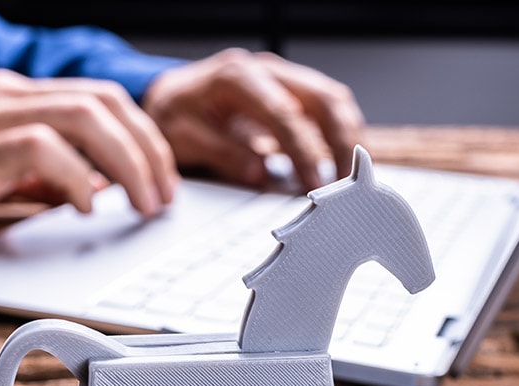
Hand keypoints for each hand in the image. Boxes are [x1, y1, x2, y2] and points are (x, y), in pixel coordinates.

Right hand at [0, 69, 177, 244]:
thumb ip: (44, 176)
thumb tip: (93, 191)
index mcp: (20, 99)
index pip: (103, 101)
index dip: (144, 138)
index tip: (163, 178)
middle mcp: (12, 96)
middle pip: (106, 102)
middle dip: (150, 150)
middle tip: (165, 197)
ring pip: (86, 117)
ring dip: (129, 164)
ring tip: (144, 205)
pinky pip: (43, 149)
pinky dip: (77, 178)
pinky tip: (87, 207)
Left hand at [142, 48, 364, 190]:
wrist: (168, 94)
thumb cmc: (174, 114)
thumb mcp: (183, 136)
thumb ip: (220, 152)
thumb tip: (260, 172)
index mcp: (238, 77)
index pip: (285, 114)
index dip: (304, 153)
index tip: (314, 184)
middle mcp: (267, 70)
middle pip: (324, 98)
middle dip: (342, 141)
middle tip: (345, 181)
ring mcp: (282, 78)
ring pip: (333, 99)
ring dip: (348, 137)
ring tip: (350, 175)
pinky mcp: (290, 92)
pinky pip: (326, 108)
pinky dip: (339, 134)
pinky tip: (341, 161)